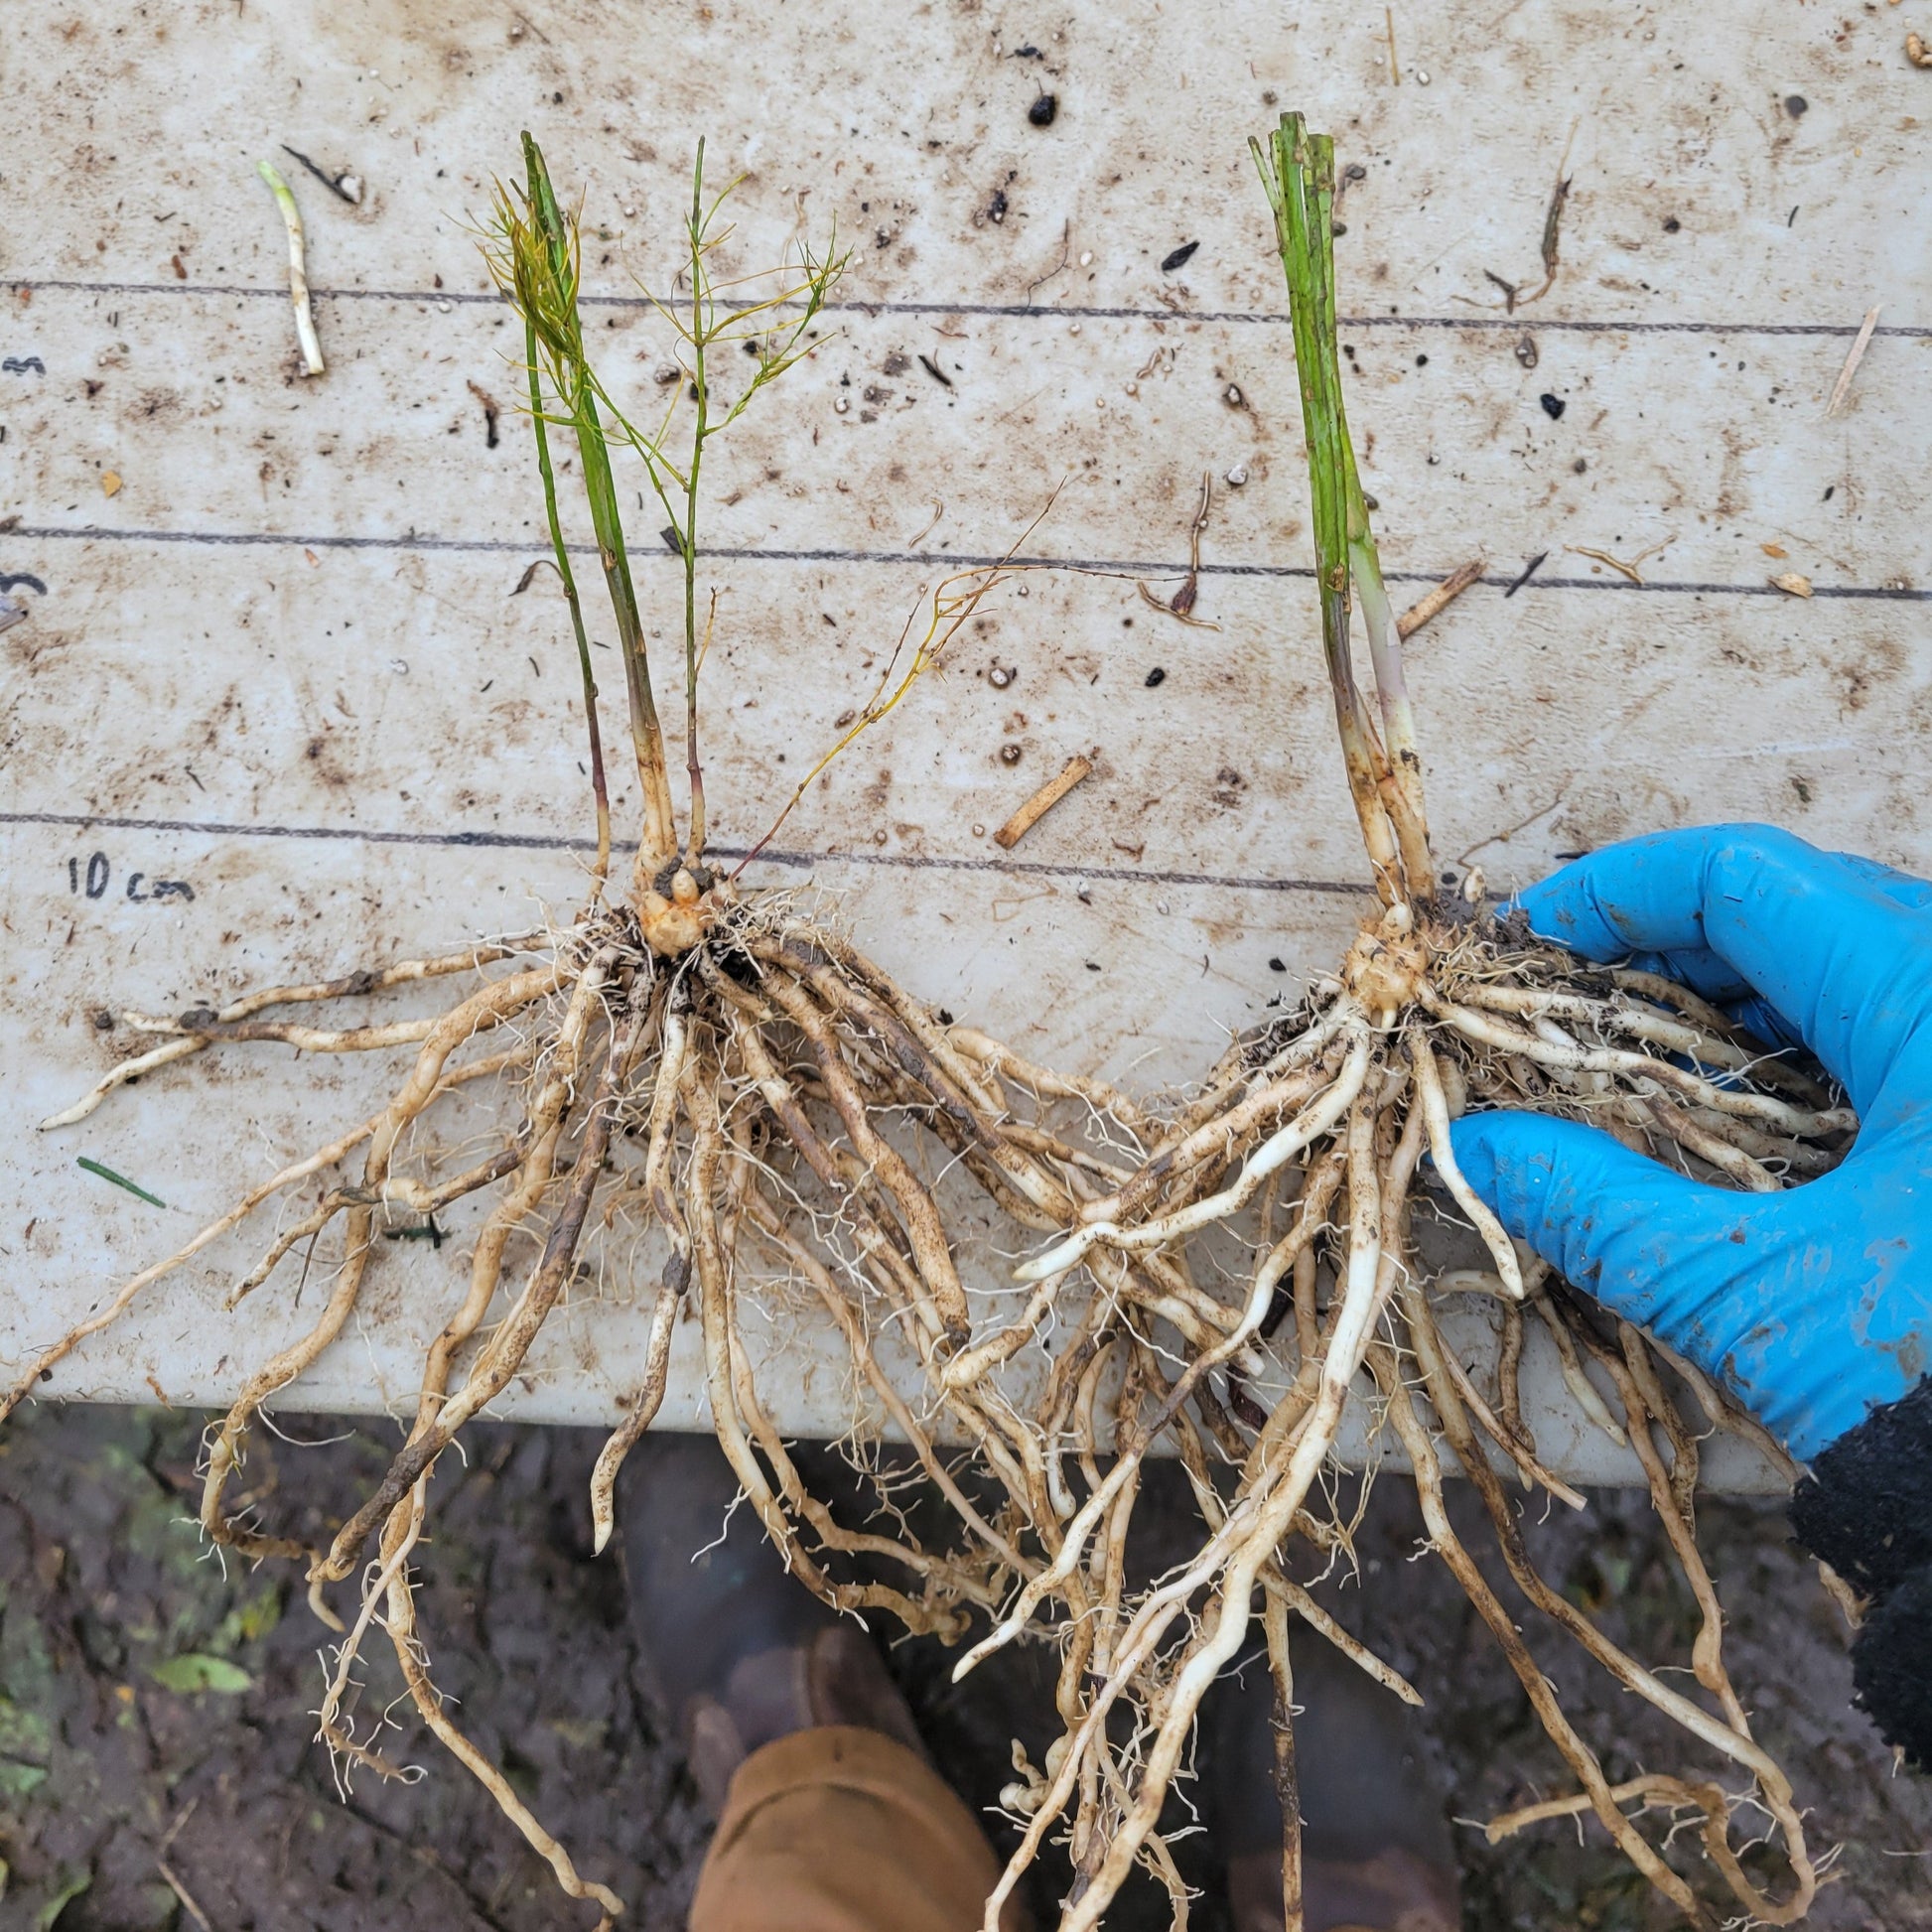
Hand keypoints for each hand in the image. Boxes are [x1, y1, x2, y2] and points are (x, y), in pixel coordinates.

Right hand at [1449, 824, 1931, 1460]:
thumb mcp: (1750, 1290)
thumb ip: (1600, 1205)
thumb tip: (1475, 1150)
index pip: (1746, 877)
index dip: (1615, 891)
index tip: (1522, 947)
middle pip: (1789, 906)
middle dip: (1655, 949)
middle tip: (1554, 1010)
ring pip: (1835, 969)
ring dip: (1716, 1003)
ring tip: (1618, 1061)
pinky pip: (1879, 1036)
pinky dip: (1784, 1055)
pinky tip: (1717, 1117)